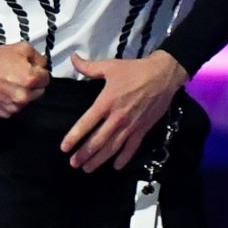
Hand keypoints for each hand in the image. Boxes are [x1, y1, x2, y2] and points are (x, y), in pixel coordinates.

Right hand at [0, 39, 48, 117]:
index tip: (32, 69)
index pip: (46, 78)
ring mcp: (13, 105)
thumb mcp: (21, 47)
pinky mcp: (3, 112)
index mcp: (30, 79)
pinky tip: (4, 90)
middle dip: (32, 84)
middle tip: (19, 75)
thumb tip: (43, 65)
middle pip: (39, 91)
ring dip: (22, 93)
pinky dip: (11, 101)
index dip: (39, 72)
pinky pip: (14, 108)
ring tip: (9, 82)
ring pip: (27, 101)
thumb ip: (38, 57)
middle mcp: (23, 95)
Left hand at [62, 53, 187, 172]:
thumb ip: (88, 67)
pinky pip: (132, 147)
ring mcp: (131, 126)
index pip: (86, 123)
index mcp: (106, 103)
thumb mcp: (110, 66)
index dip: (74, 137)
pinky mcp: (143, 129)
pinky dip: (124, 158)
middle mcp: (117, 118)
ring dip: (99, 160)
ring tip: (87, 168)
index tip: (64, 147)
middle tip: (73, 163)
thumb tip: (73, 58)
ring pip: (112, 148)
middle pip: (97, 141)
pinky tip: (115, 167)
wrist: (164, 75)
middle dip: (84, 154)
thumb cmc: (135, 70)